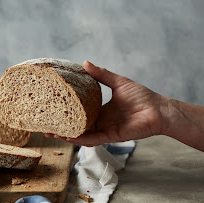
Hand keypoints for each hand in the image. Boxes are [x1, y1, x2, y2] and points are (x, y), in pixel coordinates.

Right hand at [46, 61, 167, 145]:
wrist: (159, 109)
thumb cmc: (142, 96)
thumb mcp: (118, 82)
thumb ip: (102, 74)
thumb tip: (85, 63)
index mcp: (100, 109)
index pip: (79, 112)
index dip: (66, 111)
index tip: (52, 107)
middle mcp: (100, 121)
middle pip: (76, 125)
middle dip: (61, 125)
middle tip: (44, 123)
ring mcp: (104, 129)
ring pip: (81, 134)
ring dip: (66, 134)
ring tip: (51, 132)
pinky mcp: (111, 136)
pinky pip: (93, 139)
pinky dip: (80, 138)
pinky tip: (68, 136)